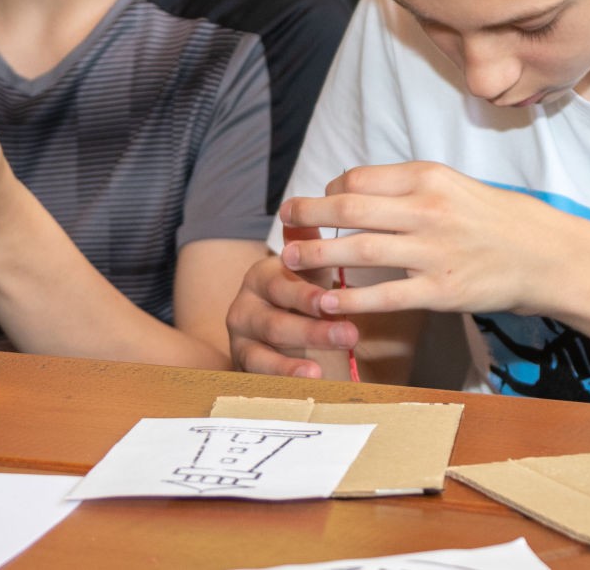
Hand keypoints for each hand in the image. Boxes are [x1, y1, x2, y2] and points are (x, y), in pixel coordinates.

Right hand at [225, 232, 359, 377]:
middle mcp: (244, 306)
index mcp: (262, 276)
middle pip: (274, 320)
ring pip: (264, 352)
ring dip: (293, 363)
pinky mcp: (242, 366)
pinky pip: (259, 377)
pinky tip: (304, 386)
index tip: (335, 302)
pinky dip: (281, 383)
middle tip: (348, 335)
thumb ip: (310, 244)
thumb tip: (321, 202)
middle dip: (312, 329)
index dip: (307, 295)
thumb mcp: (307, 271)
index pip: (282, 284)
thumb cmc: (297, 296)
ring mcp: (240, 339)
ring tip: (319, 372)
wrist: (269, 332)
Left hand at [278, 161, 589, 317]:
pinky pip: (385, 296)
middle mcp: (428, 209)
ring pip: (360, 250)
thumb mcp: (454, 186)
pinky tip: (326, 302)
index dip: (330, 189)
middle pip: (351, 207)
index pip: (360, 178)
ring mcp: (434, 251)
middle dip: (310, 212)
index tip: (320, 201)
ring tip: (290, 260)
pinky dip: (351, 300)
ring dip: (318, 255)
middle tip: (285, 218)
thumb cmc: (496, 219)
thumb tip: (354, 190)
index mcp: (429, 177)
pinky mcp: (441, 290)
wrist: (546, 255)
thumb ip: (408, 188)